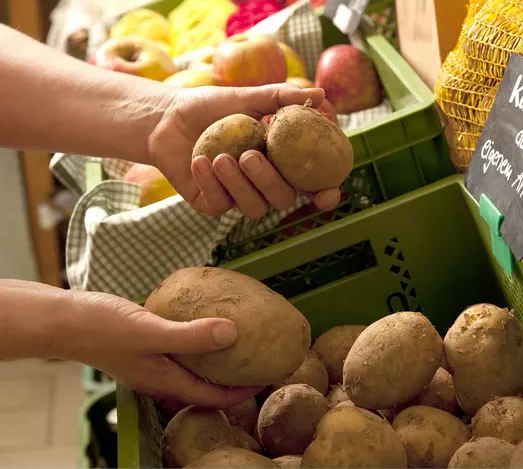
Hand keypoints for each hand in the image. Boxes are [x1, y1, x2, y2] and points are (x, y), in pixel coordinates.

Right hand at [65, 290, 260, 407]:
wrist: (63, 319)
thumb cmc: (101, 327)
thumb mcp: (150, 330)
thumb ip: (190, 335)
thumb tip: (233, 334)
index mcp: (165, 380)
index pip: (213, 396)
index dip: (243, 392)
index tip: (268, 377)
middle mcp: (161, 375)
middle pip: (206, 384)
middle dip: (234, 376)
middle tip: (259, 357)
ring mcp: (152, 360)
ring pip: (194, 365)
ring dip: (217, 357)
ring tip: (240, 339)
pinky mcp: (145, 342)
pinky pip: (181, 345)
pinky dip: (198, 338)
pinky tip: (205, 318)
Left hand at [148, 83, 341, 218]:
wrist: (167, 117)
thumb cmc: (212, 107)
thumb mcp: (246, 97)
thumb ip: (281, 98)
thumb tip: (321, 94)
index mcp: (280, 161)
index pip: (311, 185)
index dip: (324, 194)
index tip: (327, 194)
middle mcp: (264, 183)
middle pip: (283, 199)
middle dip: (270, 181)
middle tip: (249, 155)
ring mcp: (238, 196)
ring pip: (254, 208)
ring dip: (239, 184)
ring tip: (219, 158)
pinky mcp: (211, 203)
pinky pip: (219, 204)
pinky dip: (210, 183)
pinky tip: (198, 162)